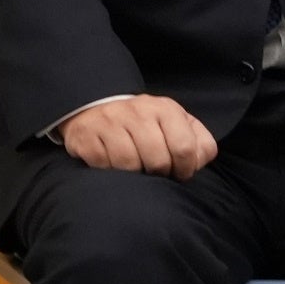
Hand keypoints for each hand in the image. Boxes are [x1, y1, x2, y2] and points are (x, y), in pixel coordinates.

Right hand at [57, 95, 218, 178]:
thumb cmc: (145, 125)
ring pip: (130, 165)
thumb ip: (199, 143)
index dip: (185, 169)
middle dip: (159, 174)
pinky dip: (109, 171)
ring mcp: (109, 122)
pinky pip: (103, 166)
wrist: (96, 109)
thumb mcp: (176, 125)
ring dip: (134, 175)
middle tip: (154, 172)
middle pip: (158, 160)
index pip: (185, 148)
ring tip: (134, 169)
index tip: (178, 173)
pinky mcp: (86, 135)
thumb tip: (197, 162)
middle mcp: (137, 111)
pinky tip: (111, 164)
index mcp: (165, 109)